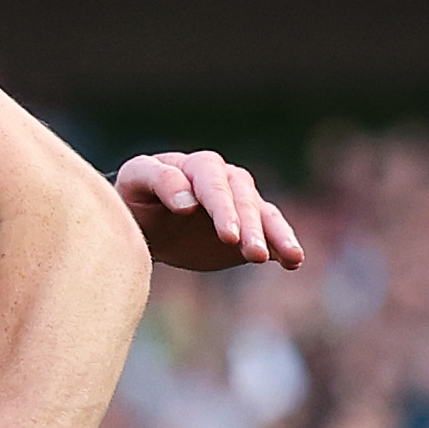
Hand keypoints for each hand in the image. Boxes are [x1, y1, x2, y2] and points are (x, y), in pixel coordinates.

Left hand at [114, 151, 301, 273]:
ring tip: (291, 257)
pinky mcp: (248, 228)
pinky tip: (294, 260)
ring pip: (264, 216)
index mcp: (196, 166)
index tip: (226, 234)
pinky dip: (284, 246)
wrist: (143, 221)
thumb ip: (158, 181)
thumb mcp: (134, 183)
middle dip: (250, 227)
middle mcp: (225, 180)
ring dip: (277, 236)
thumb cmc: (134, 198)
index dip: (222, 207)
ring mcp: (240, 204)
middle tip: (254, 254)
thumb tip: (188, 200)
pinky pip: (271, 233)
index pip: (213, 183)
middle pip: (243, 200)